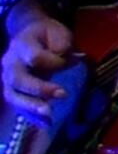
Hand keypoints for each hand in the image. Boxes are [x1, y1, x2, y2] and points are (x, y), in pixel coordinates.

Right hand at [2, 5, 73, 120]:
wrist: (27, 33)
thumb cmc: (46, 35)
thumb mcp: (58, 33)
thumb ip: (64, 45)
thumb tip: (72, 60)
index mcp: (22, 45)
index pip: (35, 57)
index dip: (54, 62)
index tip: (73, 61)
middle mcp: (10, 62)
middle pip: (18, 79)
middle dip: (39, 89)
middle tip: (62, 94)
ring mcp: (7, 77)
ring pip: (12, 94)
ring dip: (30, 105)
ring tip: (49, 114)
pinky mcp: (11, 89)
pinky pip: (16, 103)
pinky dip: (28, 113)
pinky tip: (43, 121)